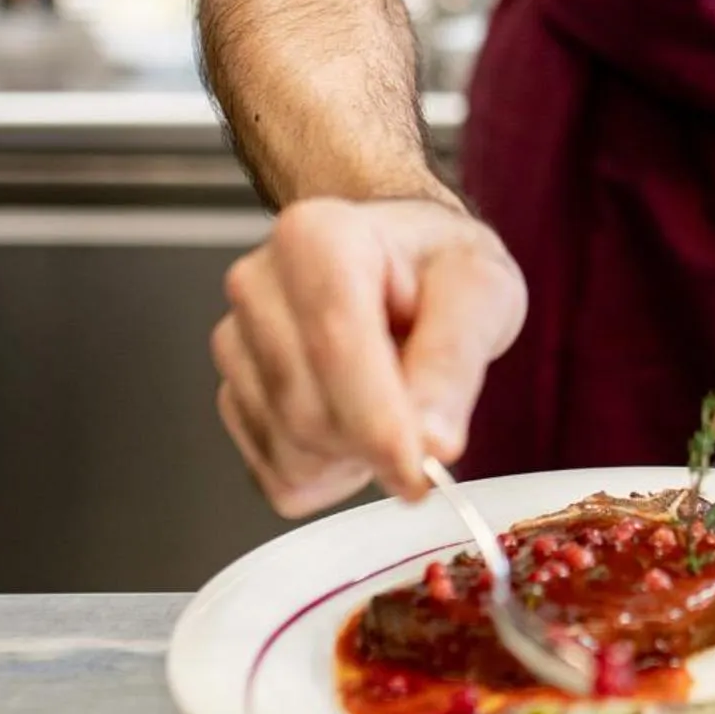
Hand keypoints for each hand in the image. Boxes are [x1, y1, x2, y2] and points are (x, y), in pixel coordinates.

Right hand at [212, 194, 526, 516]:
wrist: (401, 260)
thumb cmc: (434, 265)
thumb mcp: (480, 289)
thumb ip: (455, 359)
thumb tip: (431, 441)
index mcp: (316, 239)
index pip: (334, 345)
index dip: (378, 422)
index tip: (420, 469)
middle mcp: (259, 287)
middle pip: (308, 411)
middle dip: (377, 441)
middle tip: (429, 418)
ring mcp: (235, 344)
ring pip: (291, 452)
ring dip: (357, 457)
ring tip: (392, 400)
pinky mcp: (233, 397)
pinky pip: (282, 474)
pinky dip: (333, 471)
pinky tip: (359, 419)